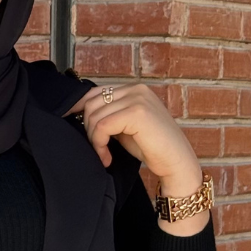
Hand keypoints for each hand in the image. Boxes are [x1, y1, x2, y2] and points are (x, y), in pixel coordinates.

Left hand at [64, 83, 202, 193]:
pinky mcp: (137, 112)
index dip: (79, 111)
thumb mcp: (124, 126)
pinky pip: (103, 127)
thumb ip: (108, 115)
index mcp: (133, 89)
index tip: (75, 128)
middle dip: (88, 129)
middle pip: (90, 103)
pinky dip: (99, 145)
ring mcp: (137, 98)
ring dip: (94, 140)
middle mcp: (136, 89)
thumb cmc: (150, 147)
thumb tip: (77, 112)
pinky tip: (107, 158)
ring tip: (104, 155)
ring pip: (95, 116)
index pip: (93, 93)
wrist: (175, 162)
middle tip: (98, 148)